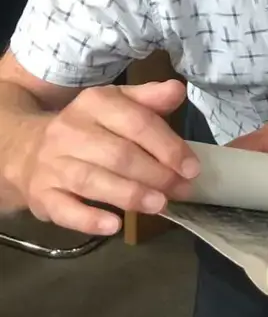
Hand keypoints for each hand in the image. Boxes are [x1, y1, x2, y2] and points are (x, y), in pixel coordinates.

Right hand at [2, 80, 199, 234]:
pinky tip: (114, 225)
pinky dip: (89, 219)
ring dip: (131, 195)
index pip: (136, 122)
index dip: (168, 146)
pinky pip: (65, 209)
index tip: (192, 167)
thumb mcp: (115, 105)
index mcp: (94, 104)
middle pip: (119, 154)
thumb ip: (148, 100)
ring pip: (94, 181)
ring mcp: (54, 165)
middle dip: (156, 174)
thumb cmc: (86, 129)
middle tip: (181, 190)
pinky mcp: (42, 195)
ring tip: (160, 205)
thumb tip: (177, 90)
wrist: (26, 149)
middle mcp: (71, 131)